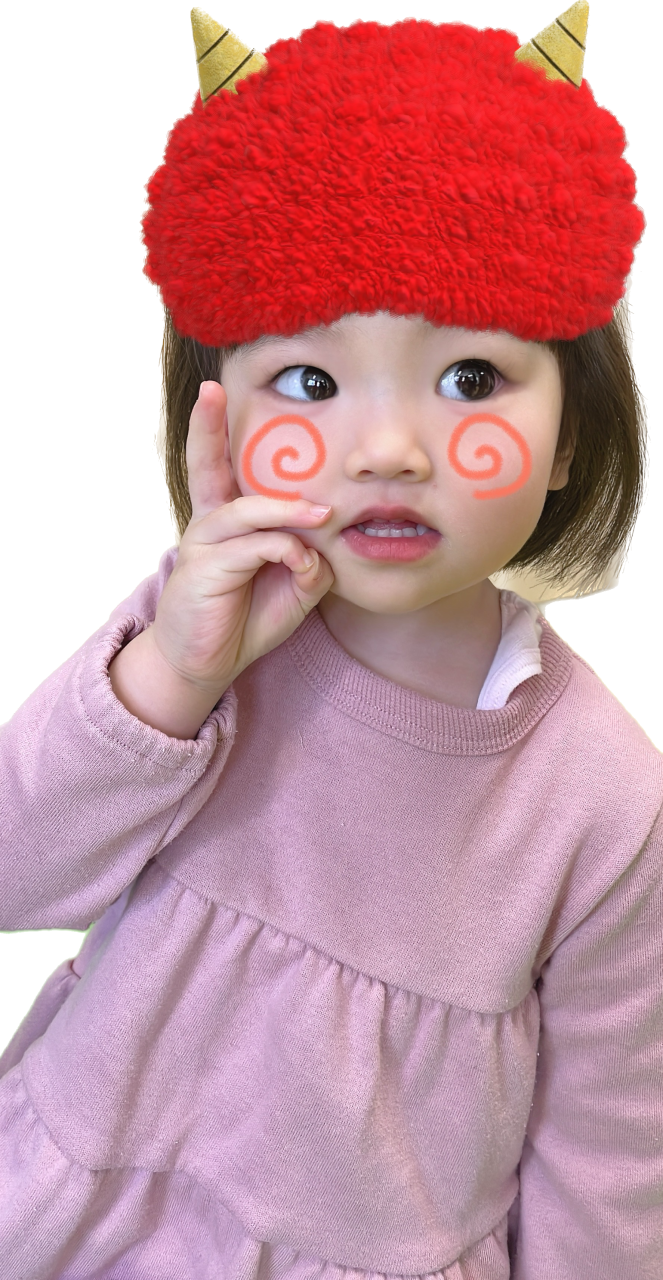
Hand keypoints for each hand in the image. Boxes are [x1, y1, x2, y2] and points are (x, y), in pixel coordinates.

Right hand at [149, 381, 334, 698]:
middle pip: (205, 466)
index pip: (219, 464)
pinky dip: (285, 552)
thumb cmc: (245, 617)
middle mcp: (208, 523)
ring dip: (289, 511)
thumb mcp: (291, 586)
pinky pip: (253, 549)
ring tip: (323, 515)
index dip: (213, 427)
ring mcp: (202, 546)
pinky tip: (302, 565)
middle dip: (207, 426)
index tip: (215, 388)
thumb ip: (309, 560)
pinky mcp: (205, 572)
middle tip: (211, 389)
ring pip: (247, 511)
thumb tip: (323, 543)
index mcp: (226, 520)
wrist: (204, 663)